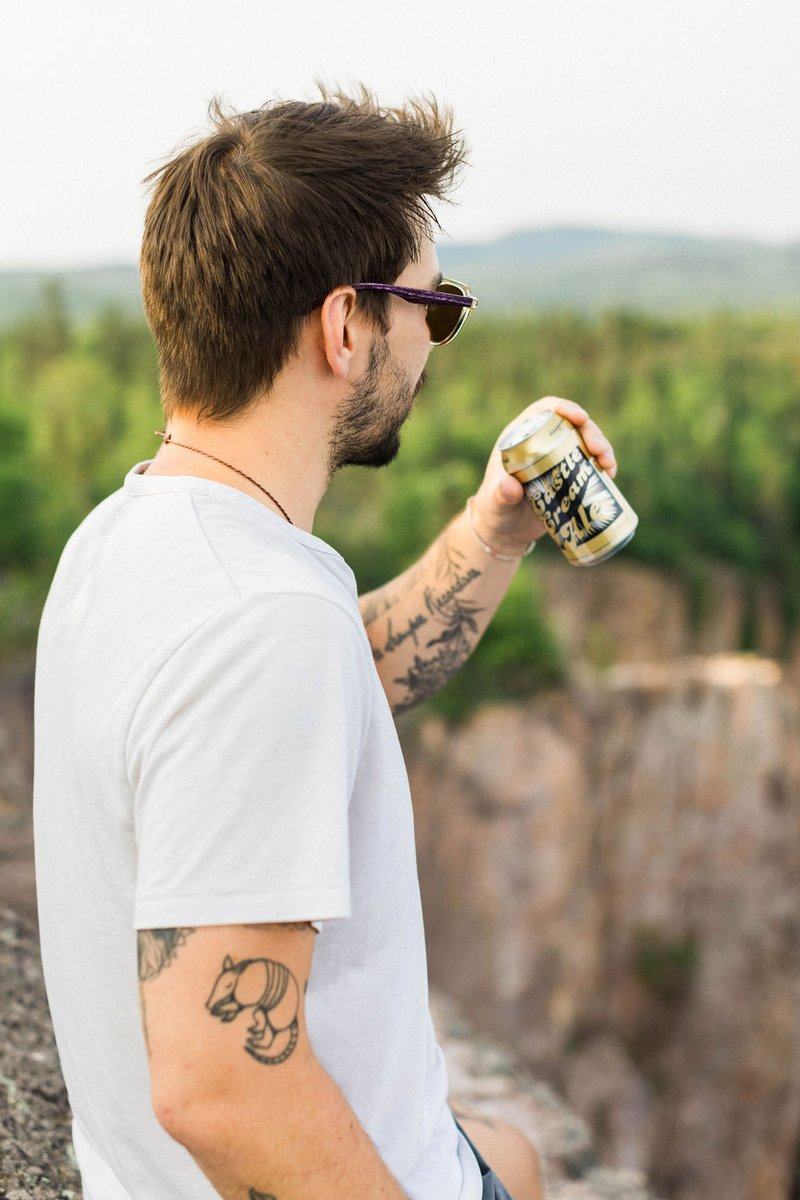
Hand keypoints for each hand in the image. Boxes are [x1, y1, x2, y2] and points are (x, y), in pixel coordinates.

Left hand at [471, 397, 617, 553]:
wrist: (504, 532)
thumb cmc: (494, 513)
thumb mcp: (496, 503)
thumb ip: (500, 495)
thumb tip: (509, 486)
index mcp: (520, 437)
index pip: (545, 412)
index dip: (565, 409)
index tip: (582, 419)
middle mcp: (541, 443)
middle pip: (572, 426)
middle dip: (592, 433)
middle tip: (601, 453)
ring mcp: (556, 458)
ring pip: (585, 443)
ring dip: (603, 449)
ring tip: (609, 467)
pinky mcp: (569, 475)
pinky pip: (590, 463)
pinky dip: (603, 466)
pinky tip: (610, 476)